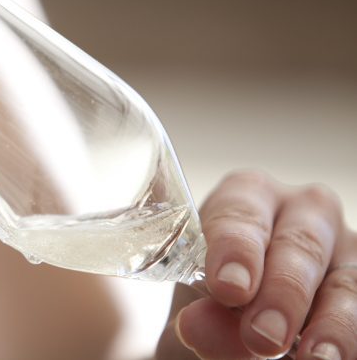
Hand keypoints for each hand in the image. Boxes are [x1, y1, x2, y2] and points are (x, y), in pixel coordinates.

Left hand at [156, 171, 356, 359]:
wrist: (238, 328)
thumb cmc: (214, 301)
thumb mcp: (196, 307)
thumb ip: (199, 314)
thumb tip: (197, 326)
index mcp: (246, 195)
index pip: (240, 213)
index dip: (236, 249)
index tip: (228, 289)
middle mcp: (301, 211)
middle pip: (300, 244)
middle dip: (283, 291)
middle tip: (263, 336)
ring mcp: (342, 248)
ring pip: (343, 282)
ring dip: (331, 323)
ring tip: (314, 358)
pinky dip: (349, 338)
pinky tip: (336, 358)